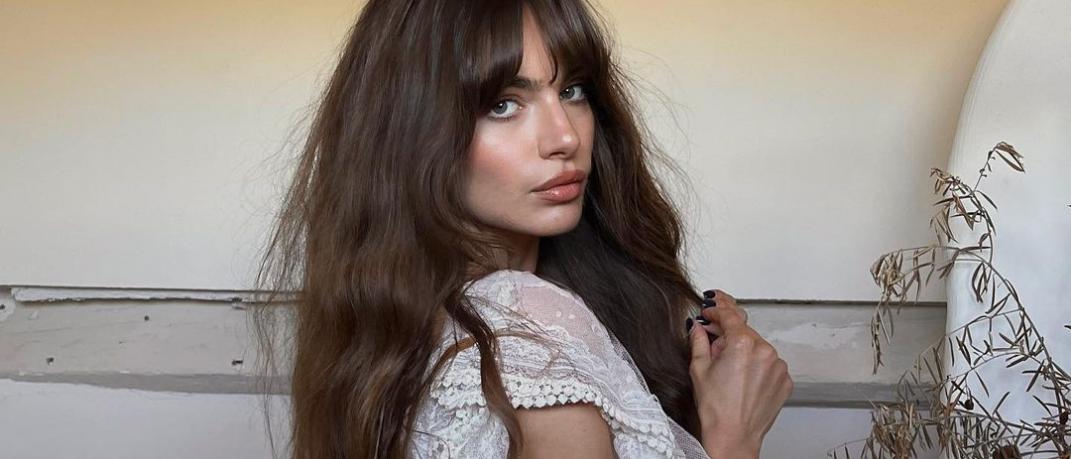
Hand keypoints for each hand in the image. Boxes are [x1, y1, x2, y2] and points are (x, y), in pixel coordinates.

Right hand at [687, 289, 792, 457]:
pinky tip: (743, 378)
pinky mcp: (785, 379)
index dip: (717, 308)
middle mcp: (765, 350)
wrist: (733, 436)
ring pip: (757, 346)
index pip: (730, 314)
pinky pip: (768, 363)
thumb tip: (698, 326)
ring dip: (743, 349)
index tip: (710, 307)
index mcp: (743, 343)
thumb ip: (699, 340)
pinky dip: (756, 365)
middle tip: (713, 338)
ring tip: (728, 369)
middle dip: (728, 332)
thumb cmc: (716, 408)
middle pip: (744, 330)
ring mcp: (778, 366)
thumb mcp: (699, 368)